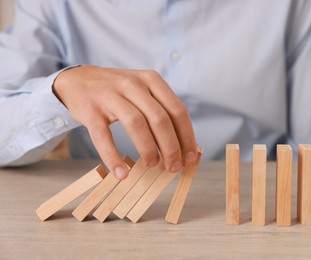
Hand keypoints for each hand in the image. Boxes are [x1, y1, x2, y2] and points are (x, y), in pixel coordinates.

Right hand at [53, 65, 197, 178]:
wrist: (78, 80)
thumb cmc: (118, 92)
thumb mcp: (143, 91)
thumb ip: (161, 111)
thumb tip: (182, 146)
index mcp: (151, 80)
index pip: (177, 110)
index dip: (186, 136)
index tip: (190, 157)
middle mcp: (133, 84)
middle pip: (160, 118)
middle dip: (171, 147)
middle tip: (173, 167)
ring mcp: (110, 95)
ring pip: (136, 124)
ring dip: (148, 150)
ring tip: (152, 165)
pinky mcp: (91, 110)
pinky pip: (104, 136)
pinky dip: (113, 157)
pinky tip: (121, 173)